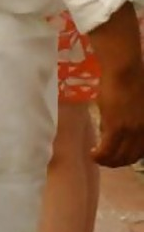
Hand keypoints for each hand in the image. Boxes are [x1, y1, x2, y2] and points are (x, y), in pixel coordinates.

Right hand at [85, 2, 143, 167]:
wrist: (125, 68)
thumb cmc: (131, 79)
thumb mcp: (137, 105)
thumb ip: (129, 120)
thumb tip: (112, 131)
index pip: (142, 152)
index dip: (129, 158)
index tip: (118, 155)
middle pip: (131, 158)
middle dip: (117, 162)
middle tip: (105, 159)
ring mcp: (132, 130)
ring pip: (118, 157)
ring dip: (106, 161)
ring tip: (97, 157)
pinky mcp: (117, 128)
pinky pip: (106, 151)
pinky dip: (98, 157)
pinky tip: (93, 154)